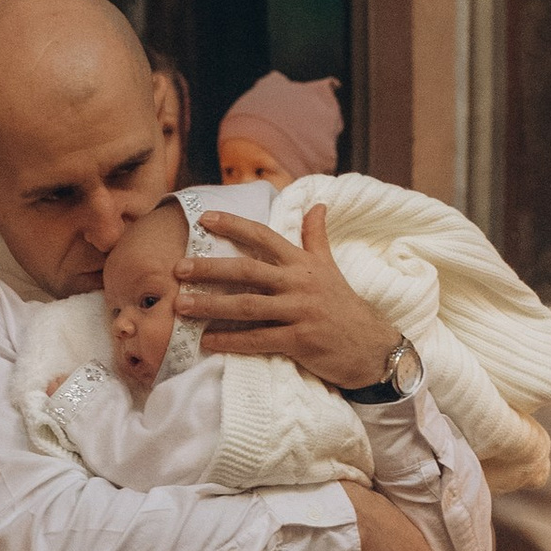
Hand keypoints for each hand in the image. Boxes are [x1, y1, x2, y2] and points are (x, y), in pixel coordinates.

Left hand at [179, 205, 396, 385]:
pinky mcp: (300, 341)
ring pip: (247, 306)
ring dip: (211, 306)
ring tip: (181, 306)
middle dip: (210, 269)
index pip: (264, 236)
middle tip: (178, 269)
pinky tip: (206, 341)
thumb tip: (316, 204)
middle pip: (247, 271)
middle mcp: (299, 283)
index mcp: (302, 263)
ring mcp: (300, 312)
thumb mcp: (330, 267)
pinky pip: (258, 340)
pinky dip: (230, 341)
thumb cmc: (344, 306)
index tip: (204, 219)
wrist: (372, 346)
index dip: (234, 226)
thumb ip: (316, 237)